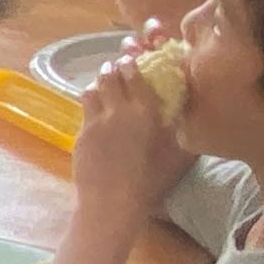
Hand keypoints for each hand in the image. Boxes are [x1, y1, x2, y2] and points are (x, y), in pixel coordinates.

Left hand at [74, 33, 194, 204]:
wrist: (112, 203)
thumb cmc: (150, 182)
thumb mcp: (174, 154)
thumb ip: (177, 129)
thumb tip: (182, 115)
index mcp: (145, 113)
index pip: (135, 75)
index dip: (131, 64)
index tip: (131, 61)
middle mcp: (118, 111)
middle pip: (109, 76)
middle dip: (112, 70)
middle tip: (115, 70)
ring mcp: (96, 122)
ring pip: (92, 89)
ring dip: (98, 85)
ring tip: (103, 89)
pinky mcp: (81, 134)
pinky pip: (84, 111)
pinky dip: (90, 108)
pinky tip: (95, 116)